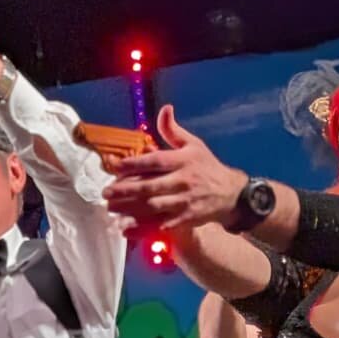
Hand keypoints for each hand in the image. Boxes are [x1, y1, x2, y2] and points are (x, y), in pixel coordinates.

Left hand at [103, 105, 248, 231]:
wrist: (232, 193)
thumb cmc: (207, 167)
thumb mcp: (194, 145)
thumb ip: (173, 131)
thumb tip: (165, 109)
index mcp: (183, 161)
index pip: (155, 161)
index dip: (134, 163)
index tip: (114, 166)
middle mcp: (183, 181)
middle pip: (150, 186)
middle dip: (126, 189)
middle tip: (105, 192)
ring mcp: (185, 201)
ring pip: (154, 206)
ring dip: (131, 209)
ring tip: (111, 208)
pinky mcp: (187, 218)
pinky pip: (163, 224)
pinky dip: (145, 228)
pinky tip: (127, 228)